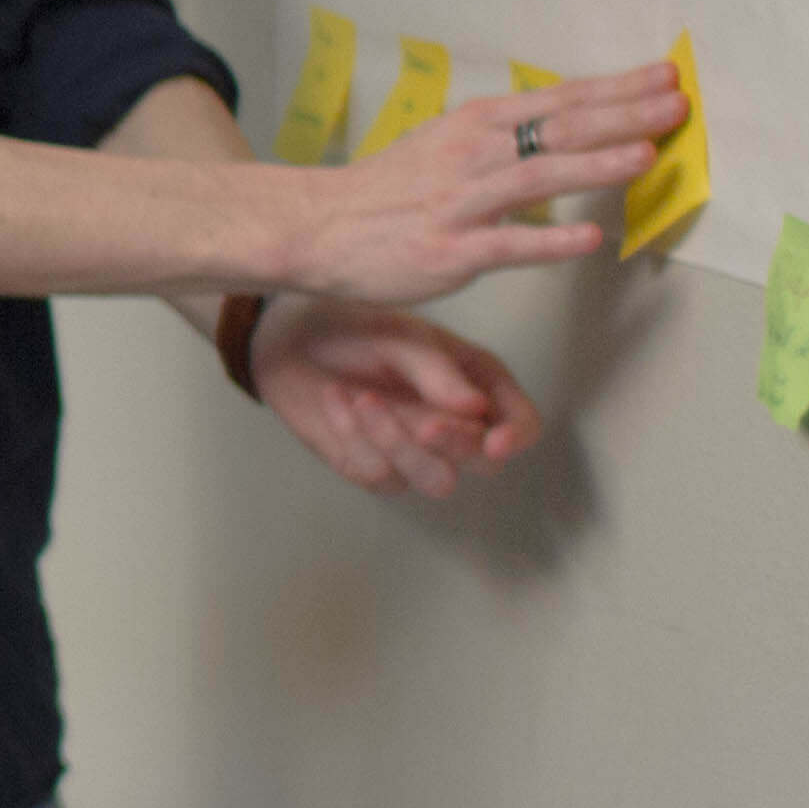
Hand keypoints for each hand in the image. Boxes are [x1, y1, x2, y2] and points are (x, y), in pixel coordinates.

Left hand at [247, 297, 543, 499]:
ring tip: (362, 398)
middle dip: (457, 447)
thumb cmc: (353, 327)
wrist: (287, 341)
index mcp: (476, 382)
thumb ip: (436, 371)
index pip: (520, 422)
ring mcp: (416, 450)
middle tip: (424, 423)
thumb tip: (475, 407)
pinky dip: (356, 439)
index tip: (494, 442)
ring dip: (400, 445)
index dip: (516, 437)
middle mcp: (455, 422)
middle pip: (484, 462)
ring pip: (436, 481)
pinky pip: (380, 475)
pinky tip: (336, 400)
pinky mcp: (376, 467)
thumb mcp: (397, 336)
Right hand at [285, 60, 679, 306]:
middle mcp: (472, 155)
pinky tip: (592, 240)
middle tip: (676, 104)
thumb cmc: (387, 190)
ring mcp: (462, 202)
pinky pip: (509, 245)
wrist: (319, 226)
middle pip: (559, 128)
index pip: (560, 99)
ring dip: (595, 165)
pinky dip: (552, 241)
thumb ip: (506, 139)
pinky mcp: (451, 250)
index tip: (664, 77)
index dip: (616, 88)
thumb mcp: (446, 144)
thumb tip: (568, 129)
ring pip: (537, 177)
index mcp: (476, 124)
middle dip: (623, 115)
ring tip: (646, 156)